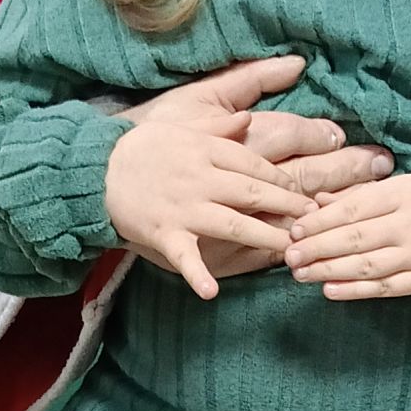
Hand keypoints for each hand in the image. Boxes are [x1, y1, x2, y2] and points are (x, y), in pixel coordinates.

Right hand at [104, 111, 313, 301]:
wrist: (96, 169)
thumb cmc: (142, 148)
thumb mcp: (183, 129)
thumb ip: (219, 128)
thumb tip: (249, 119)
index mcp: (207, 152)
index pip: (256, 166)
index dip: (284, 181)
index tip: (305, 193)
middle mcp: (201, 179)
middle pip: (254, 193)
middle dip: (288, 206)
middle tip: (314, 221)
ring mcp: (184, 208)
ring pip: (233, 224)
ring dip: (264, 237)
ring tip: (291, 250)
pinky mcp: (164, 233)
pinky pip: (184, 256)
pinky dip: (197, 274)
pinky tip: (212, 291)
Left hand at [285, 176, 410, 301]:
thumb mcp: (396, 188)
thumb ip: (356, 195)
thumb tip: (315, 202)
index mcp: (401, 194)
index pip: (354, 209)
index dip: (322, 221)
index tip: (296, 230)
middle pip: (357, 238)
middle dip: (319, 248)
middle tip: (290, 255)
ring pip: (368, 265)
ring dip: (330, 271)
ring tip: (301, 274)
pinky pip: (385, 288)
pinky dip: (356, 291)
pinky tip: (330, 290)